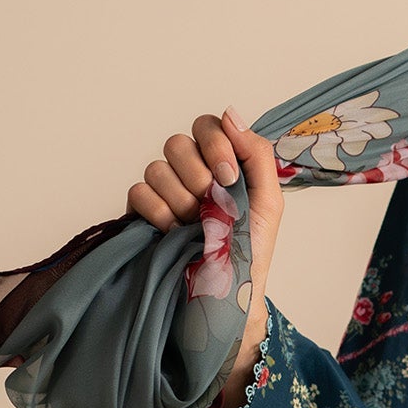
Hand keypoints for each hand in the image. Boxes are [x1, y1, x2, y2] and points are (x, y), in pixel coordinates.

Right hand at [126, 106, 283, 295]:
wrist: (227, 293)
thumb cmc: (250, 251)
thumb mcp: (268, 201)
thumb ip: (256, 153)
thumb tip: (231, 114)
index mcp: (220, 163)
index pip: (206, 126)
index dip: (214, 145)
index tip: (228, 176)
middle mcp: (189, 172)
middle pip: (177, 143)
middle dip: (198, 176)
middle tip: (212, 202)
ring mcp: (164, 191)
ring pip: (156, 168)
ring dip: (181, 200)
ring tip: (195, 224)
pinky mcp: (143, 212)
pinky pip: (139, 192)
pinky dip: (160, 213)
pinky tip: (174, 231)